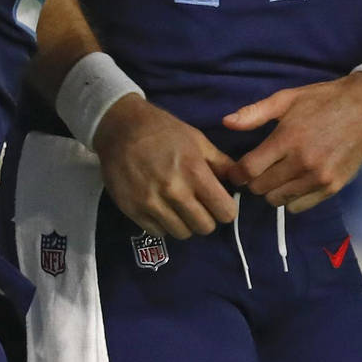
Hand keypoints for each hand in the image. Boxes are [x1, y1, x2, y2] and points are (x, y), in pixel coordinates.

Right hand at [92, 95, 238, 239]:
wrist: (121, 128)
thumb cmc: (164, 130)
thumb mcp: (197, 140)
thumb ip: (220, 163)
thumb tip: (240, 180)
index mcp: (195, 172)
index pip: (224, 211)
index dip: (226, 210)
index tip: (220, 204)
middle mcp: (175, 191)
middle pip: (204, 227)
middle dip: (207, 218)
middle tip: (200, 206)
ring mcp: (152, 203)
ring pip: (182, 233)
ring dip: (185, 224)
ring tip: (180, 208)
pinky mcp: (133, 211)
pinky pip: (158, 232)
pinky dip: (164, 224)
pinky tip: (163, 209)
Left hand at [222, 72, 361, 211]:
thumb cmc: (322, 101)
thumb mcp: (287, 99)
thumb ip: (255, 113)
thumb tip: (225, 123)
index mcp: (288, 138)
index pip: (249, 170)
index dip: (237, 173)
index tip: (237, 170)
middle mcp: (302, 162)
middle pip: (260, 188)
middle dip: (254, 181)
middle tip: (260, 169)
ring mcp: (319, 178)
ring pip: (278, 201)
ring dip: (272, 190)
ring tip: (278, 175)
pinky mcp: (332, 188)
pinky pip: (299, 206)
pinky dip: (292, 198)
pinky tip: (295, 181)